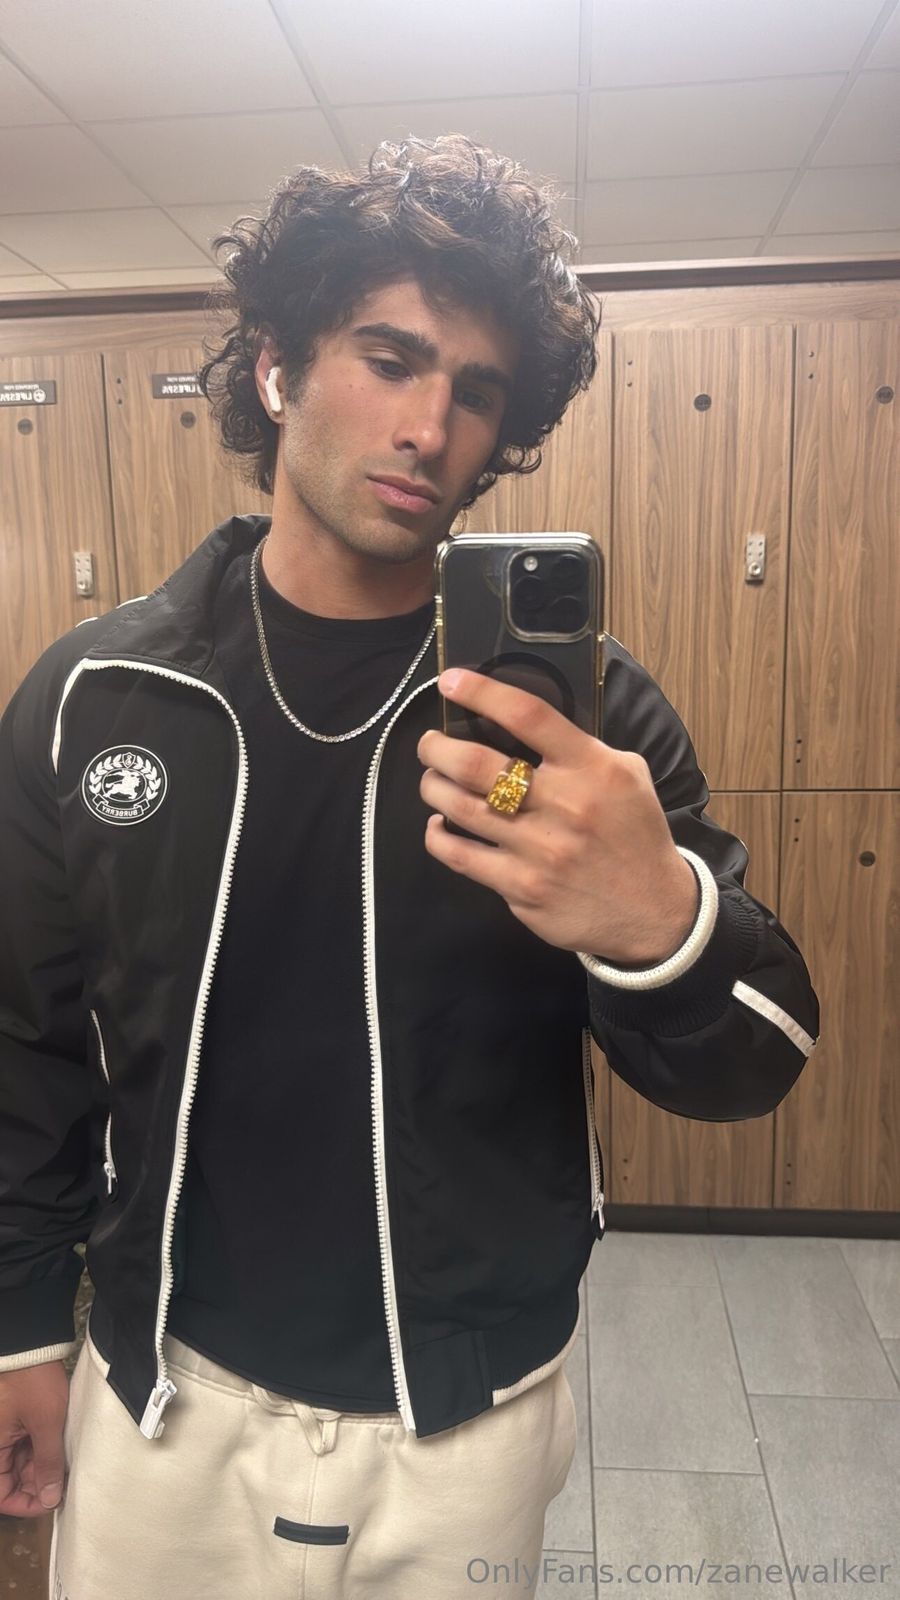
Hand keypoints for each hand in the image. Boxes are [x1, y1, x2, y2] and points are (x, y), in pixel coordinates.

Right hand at [0, 1362, 68, 1517]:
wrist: (31, 1344)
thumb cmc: (32, 1379)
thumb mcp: (46, 1423)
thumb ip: (48, 1462)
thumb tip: (50, 1498)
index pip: (1, 1495)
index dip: (24, 1504)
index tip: (51, 1502)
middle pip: (12, 1480)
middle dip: (38, 1484)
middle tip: (65, 1481)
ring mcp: (5, 1432)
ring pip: (21, 1464)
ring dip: (42, 1467)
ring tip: (66, 1463)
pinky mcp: (15, 1421)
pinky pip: (25, 1446)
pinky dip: (41, 1450)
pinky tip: (60, 1447)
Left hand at [417, 668, 698, 964]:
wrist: (654, 910)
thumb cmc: (635, 833)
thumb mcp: (628, 775)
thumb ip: (581, 748)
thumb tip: (521, 724)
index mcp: (592, 768)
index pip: (528, 716)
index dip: (482, 692)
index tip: (451, 681)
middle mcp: (563, 806)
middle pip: (475, 764)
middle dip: (437, 748)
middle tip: (429, 745)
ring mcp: (539, 851)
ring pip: (459, 808)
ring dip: (433, 787)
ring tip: (433, 779)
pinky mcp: (521, 889)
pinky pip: (460, 856)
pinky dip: (439, 835)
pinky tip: (440, 824)